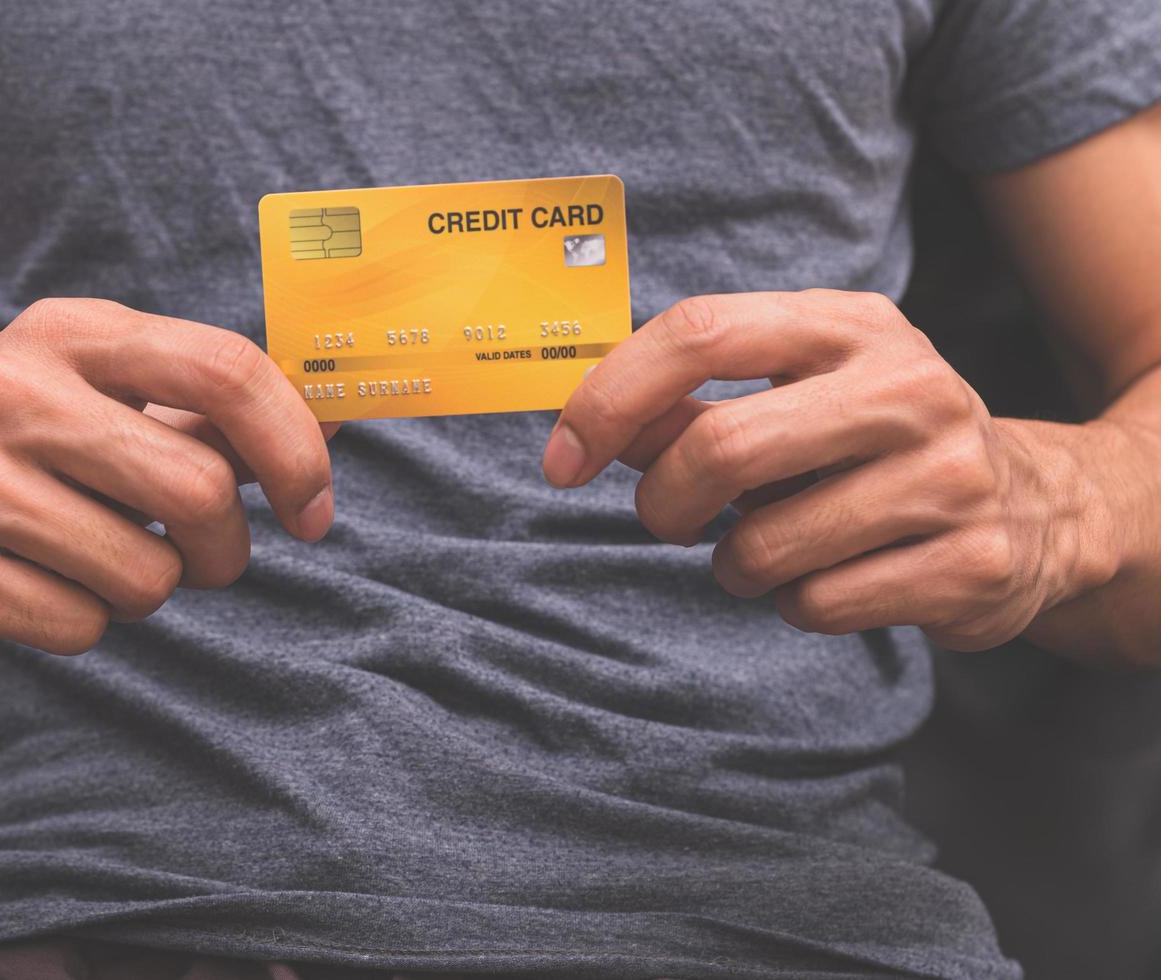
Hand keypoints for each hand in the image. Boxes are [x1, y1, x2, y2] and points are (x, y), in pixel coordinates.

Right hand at [0, 298, 335, 655]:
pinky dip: (85, 623)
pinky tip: (38, 586)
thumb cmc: (13, 443)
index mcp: (70, 333)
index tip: (315, 507)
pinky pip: (81, 627)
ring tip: (96, 560)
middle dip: (226, 549)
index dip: (296, 447)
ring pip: (146, 576)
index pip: (225, 369)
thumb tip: (335, 425)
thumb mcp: (99, 395)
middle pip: (198, 489)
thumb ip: (209, 411)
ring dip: (148, 589)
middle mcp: (11, 391)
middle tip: (208, 559)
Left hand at [543, 290, 1117, 650]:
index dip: (612, 396)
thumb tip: (588, 427)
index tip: (562, 457)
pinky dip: (794, 604)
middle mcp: (908, 387)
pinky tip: (833, 577)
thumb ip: (692, 404)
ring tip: (770, 547)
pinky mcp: (969, 563)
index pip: (702, 331)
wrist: (1040, 506)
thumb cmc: (876, 444)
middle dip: (662, 503)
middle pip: (721, 448)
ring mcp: (949, 475)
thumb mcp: (797, 394)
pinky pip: (816, 604)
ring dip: (733, 565)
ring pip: (762, 547)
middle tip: (669, 519)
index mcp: (849, 324)